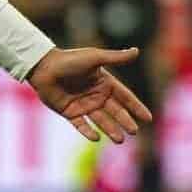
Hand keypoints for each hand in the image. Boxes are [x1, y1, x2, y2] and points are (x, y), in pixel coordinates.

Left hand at [26, 47, 153, 143]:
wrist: (42, 66)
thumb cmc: (69, 60)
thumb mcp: (94, 58)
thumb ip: (115, 58)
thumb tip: (137, 51)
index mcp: (103, 82)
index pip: (125, 97)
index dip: (136, 107)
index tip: (148, 118)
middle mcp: (95, 95)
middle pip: (115, 111)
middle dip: (125, 121)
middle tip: (133, 131)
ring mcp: (82, 105)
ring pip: (100, 120)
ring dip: (110, 130)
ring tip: (120, 140)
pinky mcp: (69, 112)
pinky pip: (81, 125)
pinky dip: (88, 131)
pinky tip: (96, 138)